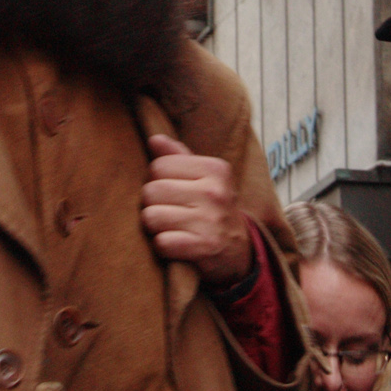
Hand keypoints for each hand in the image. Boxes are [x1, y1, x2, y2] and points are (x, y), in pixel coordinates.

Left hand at [141, 135, 253, 285]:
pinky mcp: (205, 247)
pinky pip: (161, 243)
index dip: (156, 181)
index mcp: (215, 169)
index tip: (172, 192)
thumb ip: (178, 157)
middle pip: (150, 191)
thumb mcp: (204, 178)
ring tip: (172, 227)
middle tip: (170, 212)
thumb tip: (154, 139)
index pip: (158, 166)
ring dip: (155, 227)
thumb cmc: (213, 208)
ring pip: (151, 217)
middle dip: (152, 204)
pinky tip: (177, 244)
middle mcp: (215, 192)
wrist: (239, 251)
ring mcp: (211, 220)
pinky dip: (163, 246)